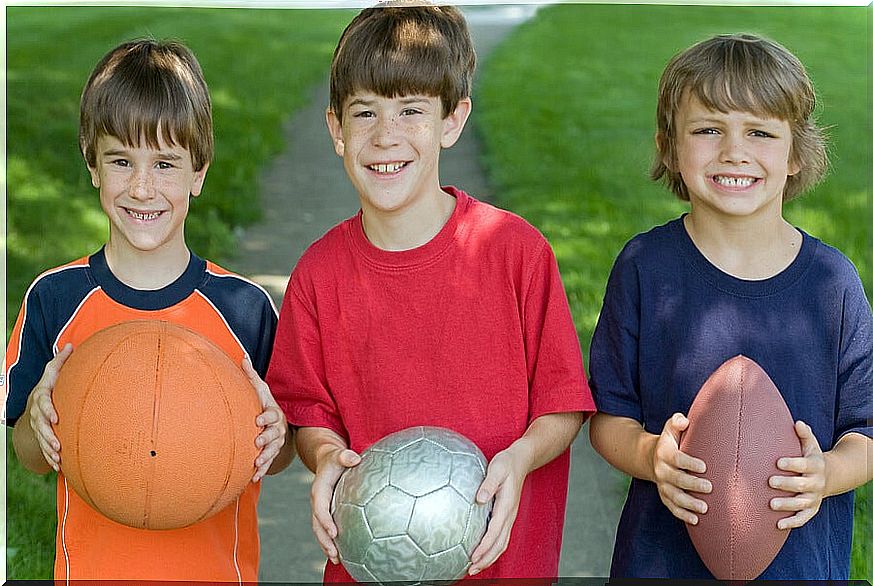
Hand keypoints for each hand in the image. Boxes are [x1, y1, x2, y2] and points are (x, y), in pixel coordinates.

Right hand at [26, 343, 72, 471]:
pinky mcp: (42, 437)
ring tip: (58, 458)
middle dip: (48, 436)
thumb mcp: (53, 372)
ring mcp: (39, 426)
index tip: (56, 418)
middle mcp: (38, 413)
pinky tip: (60, 466)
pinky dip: (50, 458)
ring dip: (49, 450)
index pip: (42, 403)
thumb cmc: (51, 385)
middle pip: (41, 426)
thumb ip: (61, 361)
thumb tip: (71, 344)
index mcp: (42, 397)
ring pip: (42, 440)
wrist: (36, 402)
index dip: (47, 411)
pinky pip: (44, 449)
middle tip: (57, 445)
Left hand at [243, 357, 287, 481]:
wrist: (274, 423)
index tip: (258, 419)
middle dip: (267, 438)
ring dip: (266, 456)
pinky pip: (269, 463)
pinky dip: (262, 470)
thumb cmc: (263, 404)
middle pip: (275, 434)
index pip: (273, 415)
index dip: (266, 417)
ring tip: (256, 462)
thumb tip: (243, 357)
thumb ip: (251, 377)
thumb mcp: (260, 390)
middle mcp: (278, 429)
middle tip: (257, 441)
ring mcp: (276, 443)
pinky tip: (254, 476)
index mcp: (274, 413)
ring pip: (273, 450)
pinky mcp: (272, 454)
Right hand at [310, 445, 360, 563]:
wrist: (328, 460)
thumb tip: (354, 458)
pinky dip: (330, 542)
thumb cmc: (336, 459)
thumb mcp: (339, 455)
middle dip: (324, 540)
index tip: (335, 533)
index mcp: (319, 490)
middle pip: (317, 525)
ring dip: (326, 545)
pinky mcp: (326, 513)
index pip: (320, 508)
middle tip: (335, 554)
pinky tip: (341, 554)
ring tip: (337, 559)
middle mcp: (318, 502)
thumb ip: (345, 456)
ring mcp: (320, 509)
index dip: (325, 521)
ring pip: (320, 531)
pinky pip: (326, 529)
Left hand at [468, 445, 526, 575]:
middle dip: (486, 559)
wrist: (521, 460)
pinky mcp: (507, 515)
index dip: (484, 546)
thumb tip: (479, 498)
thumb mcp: (497, 468)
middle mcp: (509, 515)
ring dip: (489, 557)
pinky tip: (482, 552)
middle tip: (471, 570)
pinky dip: (492, 549)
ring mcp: (509, 516)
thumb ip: (488, 483)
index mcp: (506, 506)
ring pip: (501, 543)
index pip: (495, 531)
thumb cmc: (507, 463)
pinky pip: (501, 537)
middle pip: (499, 544)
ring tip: (475, 567)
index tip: (473, 557)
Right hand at [652, 412, 711, 524]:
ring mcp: (663, 485)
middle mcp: (661, 471)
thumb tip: (684, 421)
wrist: (649, 458)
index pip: (676, 459)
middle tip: (709, 487)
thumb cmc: (669, 442)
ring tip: (704, 508)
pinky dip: (683, 515)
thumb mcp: (670, 428)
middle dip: (692, 484)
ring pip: (674, 497)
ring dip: (689, 504)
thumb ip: (676, 422)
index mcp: (664, 453)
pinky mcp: (665, 496)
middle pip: (676, 479)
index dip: (689, 463)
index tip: (704, 466)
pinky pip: (672, 507)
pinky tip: (696, 520)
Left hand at [769, 420, 825, 528]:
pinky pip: (803, 518)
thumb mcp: (810, 444)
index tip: (778, 462)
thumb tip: (798, 422)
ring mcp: (814, 497)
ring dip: (787, 505)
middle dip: (786, 484)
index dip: (792, 464)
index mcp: (814, 466)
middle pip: (802, 485)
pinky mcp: (811, 509)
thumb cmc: (809, 456)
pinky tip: (778, 525)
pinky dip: (792, 522)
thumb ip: (804, 434)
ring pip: (801, 503)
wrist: (827, 476)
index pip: (804, 465)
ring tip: (771, 504)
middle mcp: (816, 483)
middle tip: (770, 481)